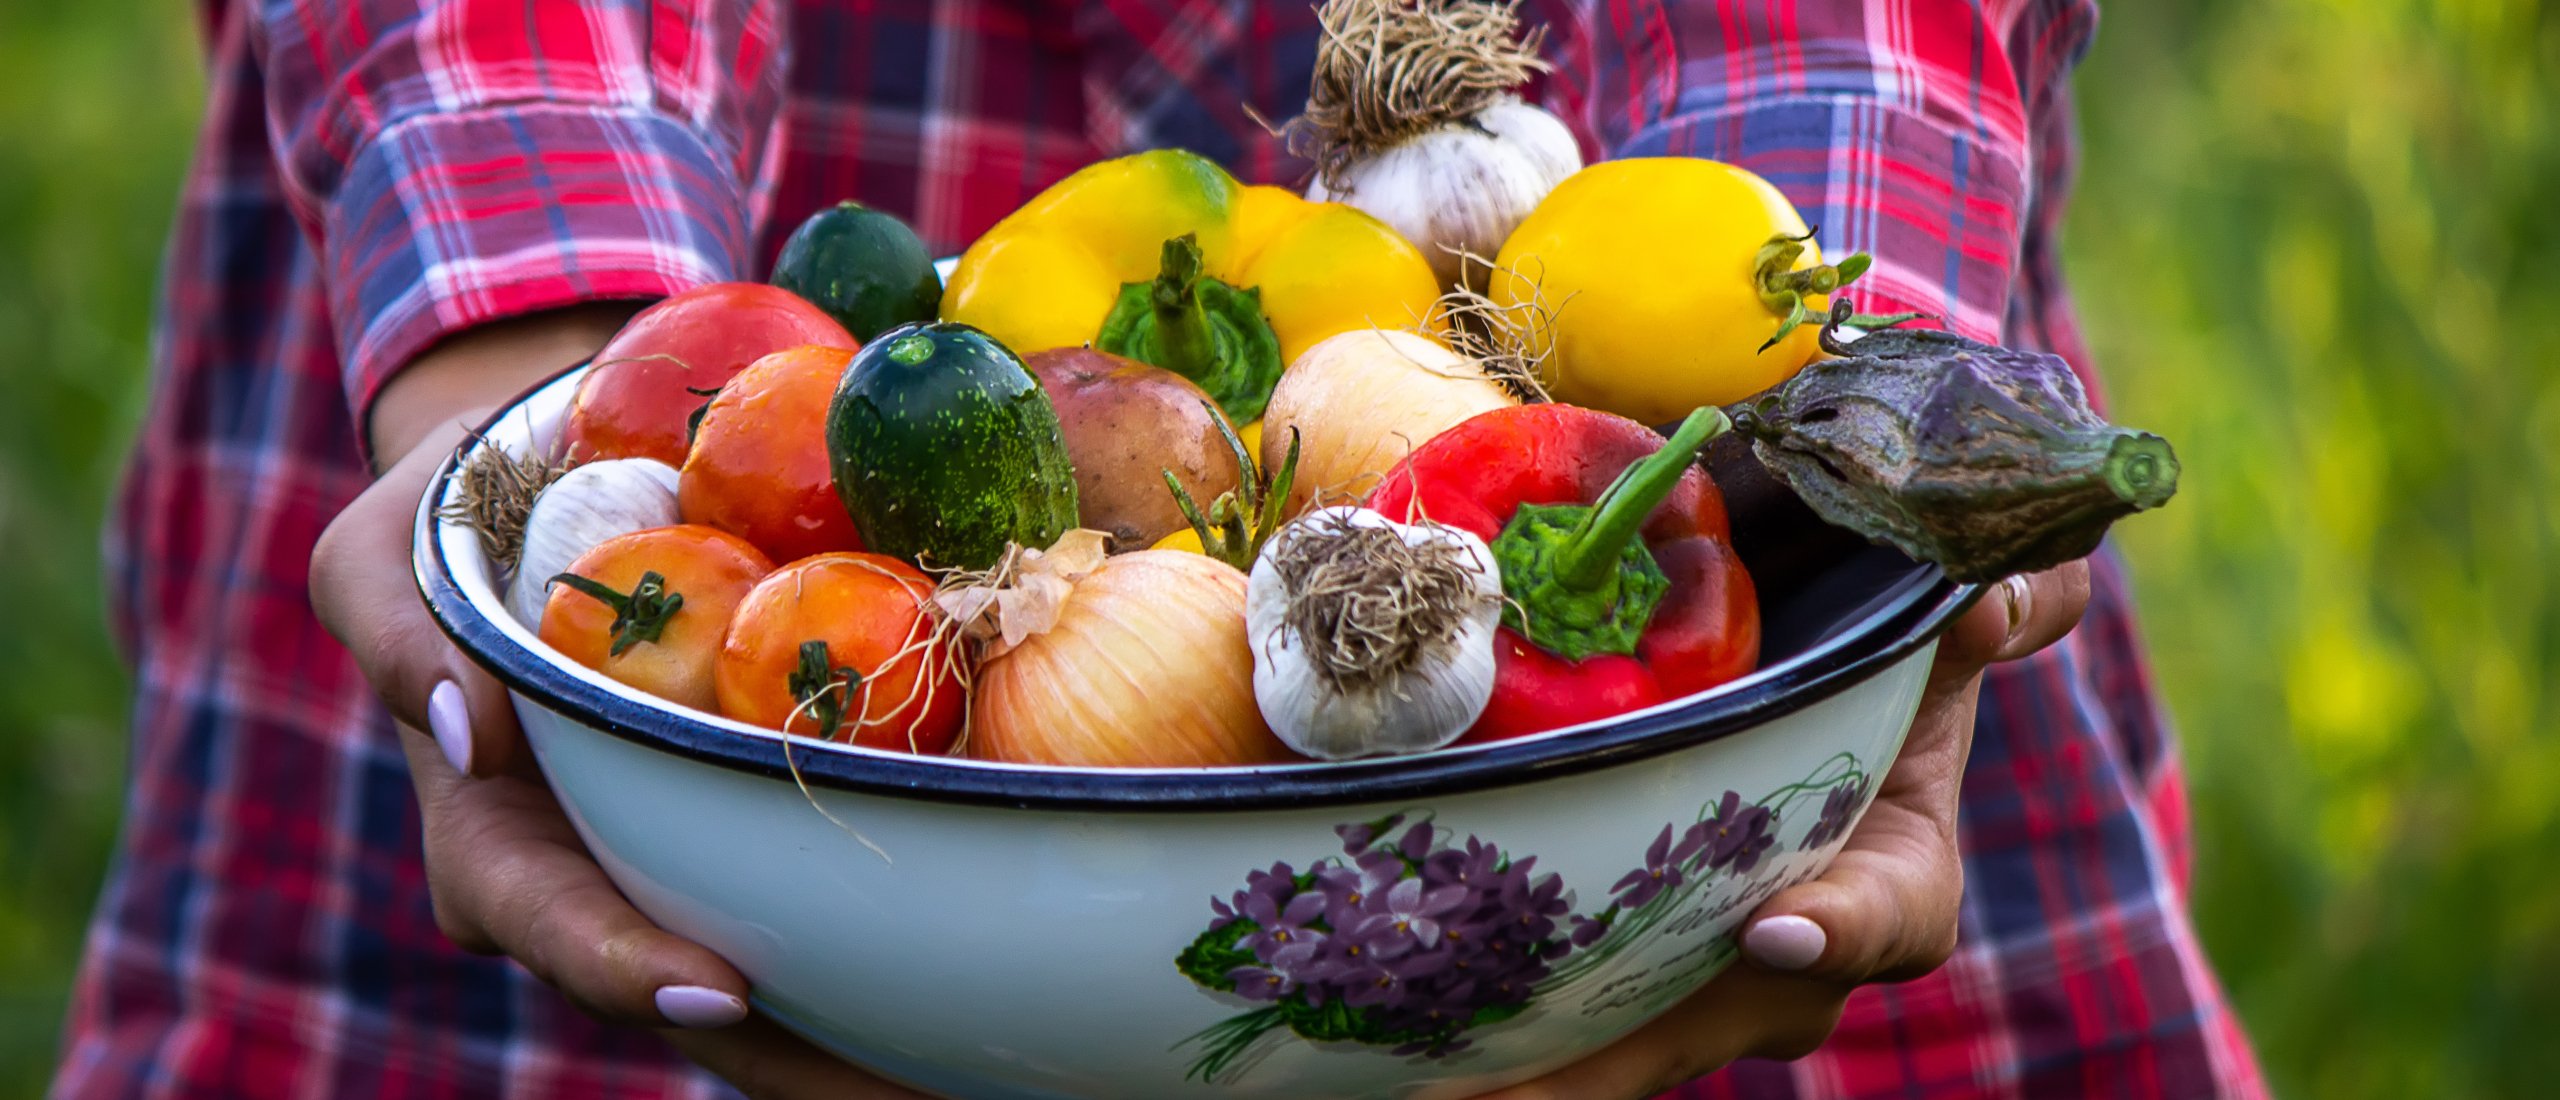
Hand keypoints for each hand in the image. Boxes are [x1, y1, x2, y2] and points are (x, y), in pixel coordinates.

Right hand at [310, 308, 926, 1098]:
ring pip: (780, 987)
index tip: (720, 990)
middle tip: (918, 1094)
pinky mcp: (758, 837)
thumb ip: (398, 632)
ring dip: (877, 1046)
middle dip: (800, 1068)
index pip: (555, 928)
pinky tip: (1010, 995)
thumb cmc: (448, 526)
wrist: (537, 502)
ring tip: (993, 1076)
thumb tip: (463, 727)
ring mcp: (680, 871)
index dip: (627, 968)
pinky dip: (913, 954)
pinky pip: (832, 908)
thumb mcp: (384, 557)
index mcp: (497, 847)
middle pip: (689, 1000)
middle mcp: (595, 885)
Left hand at [1474, 563, 2092, 1099]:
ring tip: (1434, 1089)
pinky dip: (1492, 1039)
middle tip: (1520, 1081)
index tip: (1778, 925)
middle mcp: (1795, 946)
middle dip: (1624, 1052)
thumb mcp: (1949, 619)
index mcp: (1896, 876)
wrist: (1808, 685)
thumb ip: (2002, 604)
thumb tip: (2005, 596)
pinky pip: (1561, 1018)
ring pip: (1629, 1041)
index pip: (1889, 915)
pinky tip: (1399, 1054)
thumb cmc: (1883, 654)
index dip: (1842, 926)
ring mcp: (1698, 967)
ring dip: (1536, 1073)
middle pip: (1724, 1014)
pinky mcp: (1615, 962)